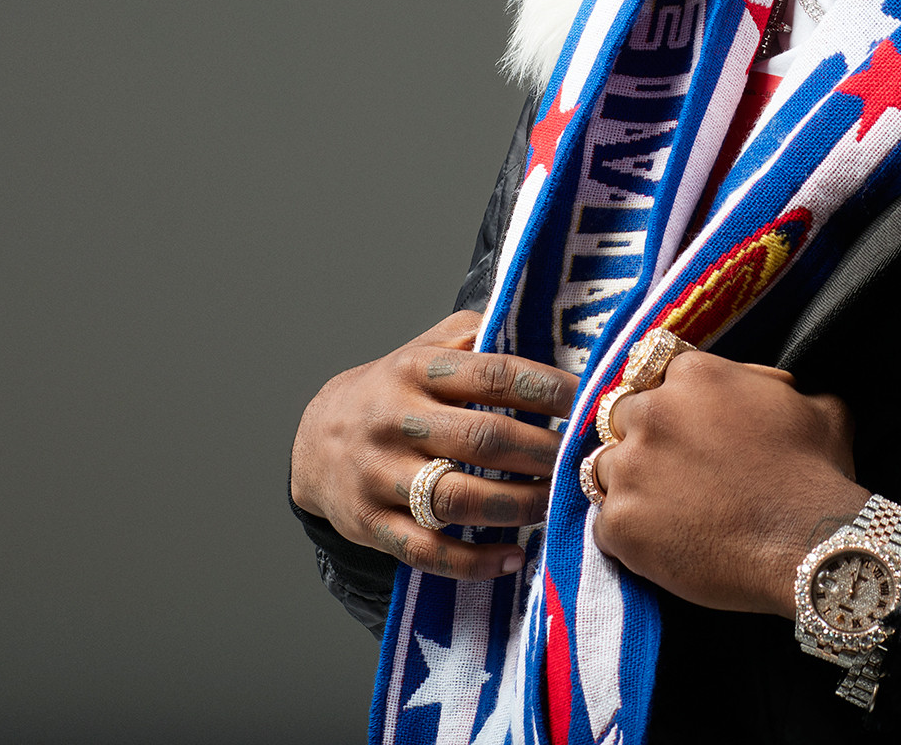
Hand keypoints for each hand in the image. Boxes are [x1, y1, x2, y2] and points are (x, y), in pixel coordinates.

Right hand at [290, 310, 577, 579]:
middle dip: (543, 452)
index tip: (587, 402)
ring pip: (459, 498)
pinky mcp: (371, 524)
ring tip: (555, 503)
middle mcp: (396, 421)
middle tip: (582, 461)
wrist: (313, 441)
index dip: (548, 389)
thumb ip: (478, 338)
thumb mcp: (425, 349)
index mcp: (416, 369)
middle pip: (483, 440)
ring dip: (518, 506)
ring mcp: (380, 475)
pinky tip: (514, 557)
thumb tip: (552, 342)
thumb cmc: (393, 391)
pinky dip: (475, 561)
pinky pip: (428, 551)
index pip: (494, 375)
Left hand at [588, 351, 868, 617]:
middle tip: (672, 468)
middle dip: (641, 438)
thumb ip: (774, 387)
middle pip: (621, 417)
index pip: (656, 372)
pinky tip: (661, 543)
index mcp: (693, 375)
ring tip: (664, 509)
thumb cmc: (816, 475)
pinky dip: (628, 534)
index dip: (671, 399)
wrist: (809, 546)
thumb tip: (769, 387)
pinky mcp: (619, 524)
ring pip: (604, 467)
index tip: (684, 423)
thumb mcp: (815, 407)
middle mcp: (651, 413)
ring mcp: (630, 470)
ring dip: (628, 484)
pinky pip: (604, 523)